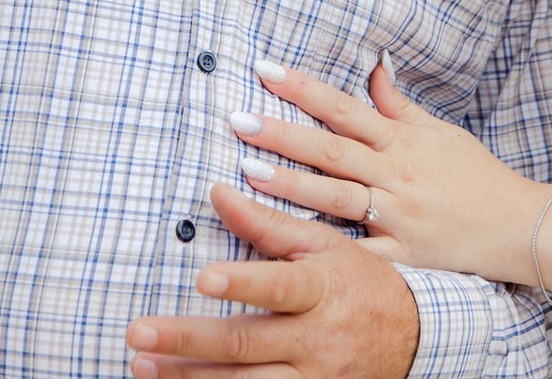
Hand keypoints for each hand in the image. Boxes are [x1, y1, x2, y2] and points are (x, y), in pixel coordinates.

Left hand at [126, 184, 417, 377]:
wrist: (414, 340)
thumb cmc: (360, 283)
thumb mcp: (323, 245)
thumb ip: (266, 224)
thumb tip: (217, 191)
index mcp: (320, 290)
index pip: (279, 286)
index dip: (242, 283)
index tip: (203, 278)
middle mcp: (314, 340)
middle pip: (245, 344)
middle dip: (187, 340)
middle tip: (137, 332)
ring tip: (142, 366)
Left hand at [230, 61, 543, 285]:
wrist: (522, 226)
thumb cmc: (478, 177)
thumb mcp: (441, 133)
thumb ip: (399, 106)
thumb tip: (372, 66)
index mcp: (403, 141)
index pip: (344, 107)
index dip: (304, 88)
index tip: (265, 71)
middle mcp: (397, 174)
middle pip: (331, 149)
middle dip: (282, 133)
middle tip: (237, 119)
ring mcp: (398, 216)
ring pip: (337, 197)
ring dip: (291, 183)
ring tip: (248, 170)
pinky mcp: (403, 257)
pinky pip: (358, 254)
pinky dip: (325, 251)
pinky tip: (286, 246)